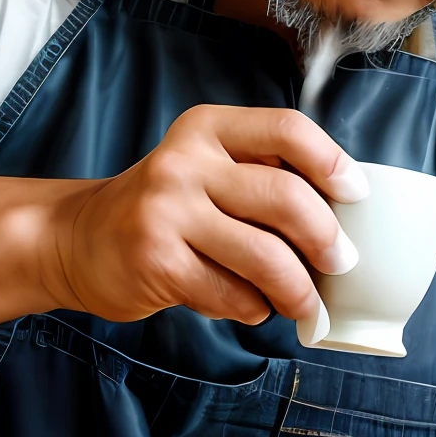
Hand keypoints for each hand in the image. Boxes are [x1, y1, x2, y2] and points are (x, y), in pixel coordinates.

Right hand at [49, 105, 367, 326]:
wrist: (79, 240)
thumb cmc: (167, 210)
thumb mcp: (206, 170)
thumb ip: (261, 178)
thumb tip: (346, 221)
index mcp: (208, 129)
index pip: (286, 129)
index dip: (332, 161)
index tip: (356, 195)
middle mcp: (185, 162)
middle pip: (285, 198)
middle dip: (326, 240)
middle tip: (342, 265)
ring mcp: (166, 211)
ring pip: (264, 256)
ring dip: (298, 291)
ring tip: (307, 306)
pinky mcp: (155, 261)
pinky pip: (231, 293)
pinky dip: (252, 308)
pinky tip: (249, 305)